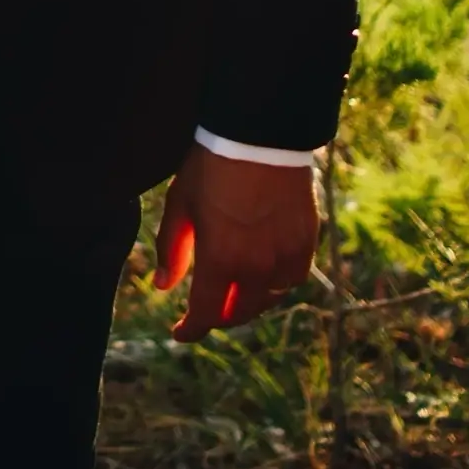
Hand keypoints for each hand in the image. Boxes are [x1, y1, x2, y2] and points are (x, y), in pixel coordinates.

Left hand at [153, 146, 321, 339]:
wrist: (260, 135)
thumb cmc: (212, 165)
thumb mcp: (181, 203)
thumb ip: (172, 249)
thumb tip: (162, 286)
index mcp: (220, 260)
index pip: (205, 313)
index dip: (190, 329)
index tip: (179, 333)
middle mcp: (256, 268)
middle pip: (237, 313)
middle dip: (216, 316)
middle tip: (204, 309)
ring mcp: (285, 258)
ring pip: (266, 300)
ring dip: (246, 302)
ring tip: (231, 292)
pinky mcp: (306, 245)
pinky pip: (291, 280)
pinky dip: (274, 285)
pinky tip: (262, 274)